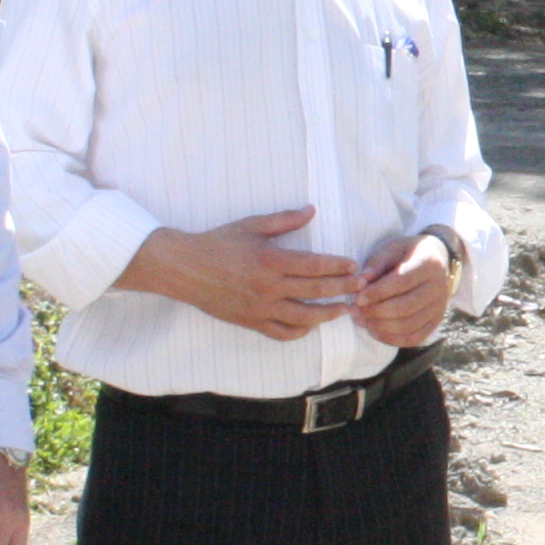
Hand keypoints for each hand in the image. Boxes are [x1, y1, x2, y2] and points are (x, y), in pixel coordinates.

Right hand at [128, 208, 360, 339]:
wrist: (183, 268)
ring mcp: (259, 307)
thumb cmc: (217, 243)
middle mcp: (268, 287)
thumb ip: (284, 220)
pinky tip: (310, 325)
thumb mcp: (250, 225)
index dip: (338, 267)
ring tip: (343, 310)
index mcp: (270, 261)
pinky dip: (299, 331)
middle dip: (342, 290)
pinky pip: (280, 333)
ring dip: (327, 315)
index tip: (354, 267)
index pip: (314, 266)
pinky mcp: (250, 321)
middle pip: (315, 291)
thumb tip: (312, 210)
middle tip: (361, 288)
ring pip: (303, 317)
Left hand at [352, 236, 455, 349]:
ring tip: (361, 321)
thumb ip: (377, 263)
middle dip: (376, 312)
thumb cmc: (406, 254)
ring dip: (381, 327)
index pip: (402, 281)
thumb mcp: (391, 249)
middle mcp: (439, 287)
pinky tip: (375, 331)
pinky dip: (392, 339)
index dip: (378, 292)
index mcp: (429, 264)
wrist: (433, 261)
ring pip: (409, 325)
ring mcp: (439, 307)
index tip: (358, 298)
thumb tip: (361, 281)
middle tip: (355, 311)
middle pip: (406, 306)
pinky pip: (414, 338)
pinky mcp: (435, 322)